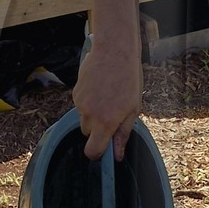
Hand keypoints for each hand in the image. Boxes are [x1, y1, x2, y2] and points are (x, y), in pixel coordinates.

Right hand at [74, 31, 142, 159]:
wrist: (114, 52)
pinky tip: (100, 88)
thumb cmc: (128, 80)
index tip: (104, 149)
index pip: (92, 151)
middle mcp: (89, 115)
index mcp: (106, 122)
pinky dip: (89, 101)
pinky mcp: (75, 93)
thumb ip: (123, 134)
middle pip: (88, 133)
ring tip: (108, 96)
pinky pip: (81, 104)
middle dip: (97, 129)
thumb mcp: (133, 109)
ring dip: (94, 113)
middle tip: (112, 114)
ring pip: (84, 118)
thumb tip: (117, 155)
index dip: (97, 154)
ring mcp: (80, 103)